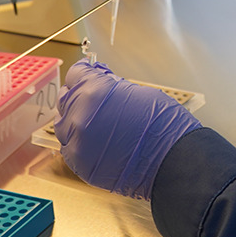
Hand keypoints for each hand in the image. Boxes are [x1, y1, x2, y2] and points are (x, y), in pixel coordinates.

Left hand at [55, 59, 200, 199]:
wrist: (172, 162)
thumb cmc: (163, 127)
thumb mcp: (138, 92)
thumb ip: (112, 88)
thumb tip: (102, 84)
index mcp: (95, 92)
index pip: (76, 74)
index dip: (85, 72)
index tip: (88, 73)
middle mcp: (81, 115)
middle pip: (67, 97)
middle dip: (79, 94)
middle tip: (94, 98)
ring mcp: (78, 142)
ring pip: (63, 125)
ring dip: (76, 119)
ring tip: (96, 122)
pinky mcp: (80, 164)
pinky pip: (69, 148)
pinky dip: (78, 143)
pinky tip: (95, 140)